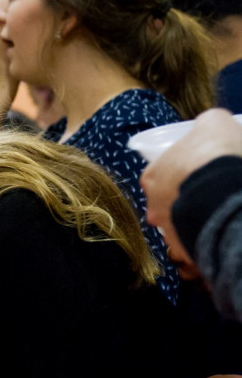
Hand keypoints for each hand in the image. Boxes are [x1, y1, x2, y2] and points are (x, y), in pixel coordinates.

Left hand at [141, 108, 241, 269]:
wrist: (224, 191)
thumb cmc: (214, 153)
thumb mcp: (214, 123)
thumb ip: (208, 124)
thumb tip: (210, 124)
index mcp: (152, 178)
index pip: (157, 178)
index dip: (177, 176)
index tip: (196, 173)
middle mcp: (154, 209)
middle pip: (168, 208)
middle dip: (187, 203)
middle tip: (211, 196)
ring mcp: (171, 234)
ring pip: (183, 231)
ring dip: (198, 225)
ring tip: (219, 216)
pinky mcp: (190, 254)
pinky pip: (199, 251)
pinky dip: (210, 244)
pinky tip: (223, 234)